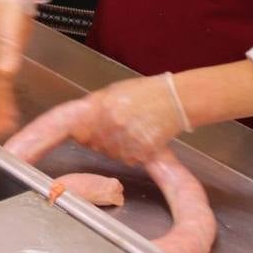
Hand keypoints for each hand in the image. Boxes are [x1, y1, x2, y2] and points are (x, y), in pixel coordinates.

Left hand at [63, 75, 190, 165]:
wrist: (174, 99)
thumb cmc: (144, 93)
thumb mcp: (113, 92)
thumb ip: (94, 106)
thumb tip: (77, 122)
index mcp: (102, 107)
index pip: (80, 132)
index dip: (83, 134)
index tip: (85, 134)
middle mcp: (113, 124)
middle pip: (96, 145)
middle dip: (102, 140)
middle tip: (117, 130)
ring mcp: (129, 139)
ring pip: (113, 154)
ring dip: (118, 148)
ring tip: (131, 132)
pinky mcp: (144, 152)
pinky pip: (130, 160)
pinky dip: (133, 154)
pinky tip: (141, 139)